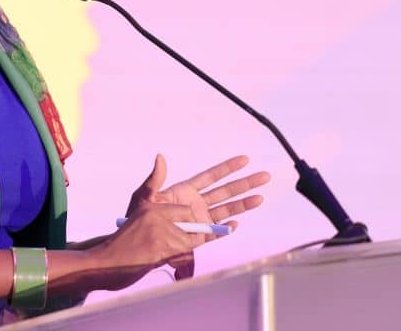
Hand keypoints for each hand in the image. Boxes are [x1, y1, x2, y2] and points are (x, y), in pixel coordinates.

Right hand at [87, 201, 206, 290]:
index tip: (185, 238)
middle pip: (191, 227)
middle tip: (175, 253)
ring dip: (181, 255)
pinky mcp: (159, 245)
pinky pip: (183, 255)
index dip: (190, 227)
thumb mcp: (141, 228)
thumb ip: (164, 228)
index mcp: (151, 208)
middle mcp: (156, 214)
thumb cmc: (122, 250)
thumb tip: (196, 236)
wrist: (103, 263)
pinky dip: (178, 263)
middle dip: (188, 243)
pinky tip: (161, 263)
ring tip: (163, 259)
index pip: (185, 211)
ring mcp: (157, 229)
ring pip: (188, 244)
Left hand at [125, 154, 270, 278]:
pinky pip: (216, 232)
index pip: (211, 177)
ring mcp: (199, 221)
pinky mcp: (198, 238)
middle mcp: (196, 204)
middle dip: (245, 183)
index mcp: (185, 191)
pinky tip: (236, 224)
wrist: (135, 243)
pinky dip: (226, 229)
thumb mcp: (144, 196)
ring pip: (226, 210)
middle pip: (225, 192)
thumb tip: (160, 157)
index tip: (244, 159)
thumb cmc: (136, 218)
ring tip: (261, 197)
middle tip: (264, 176)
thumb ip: (155, 179)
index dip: (228, 168)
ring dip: (243, 204)